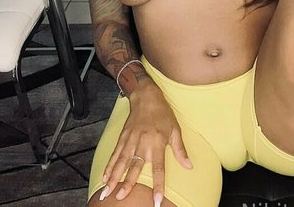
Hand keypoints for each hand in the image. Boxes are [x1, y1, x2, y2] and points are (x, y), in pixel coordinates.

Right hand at [99, 79, 191, 204]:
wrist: (146, 96)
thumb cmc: (162, 113)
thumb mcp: (175, 129)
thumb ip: (180, 150)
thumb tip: (189, 166)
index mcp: (157, 143)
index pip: (158, 168)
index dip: (158, 185)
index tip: (157, 201)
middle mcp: (143, 143)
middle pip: (134, 167)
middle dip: (127, 184)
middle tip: (121, 198)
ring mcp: (130, 140)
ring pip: (121, 162)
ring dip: (113, 178)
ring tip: (107, 191)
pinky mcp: (122, 137)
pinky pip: (115, 154)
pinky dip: (109, 165)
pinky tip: (104, 176)